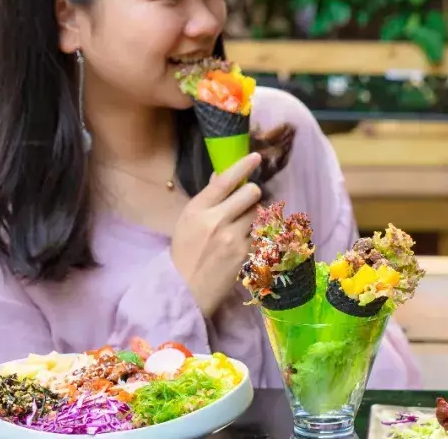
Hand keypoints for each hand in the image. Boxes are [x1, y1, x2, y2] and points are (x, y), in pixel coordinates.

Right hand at [171, 152, 262, 316]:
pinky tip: (248, 240)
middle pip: (251, 192)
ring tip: (245, 225)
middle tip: (246, 203)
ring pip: (260, 212)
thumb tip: (222, 175)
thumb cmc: (185, 253)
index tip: (256, 157)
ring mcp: (233, 238)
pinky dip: (259, 234)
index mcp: (197, 209)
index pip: (225, 180)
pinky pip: (262, 233)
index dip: (243, 166)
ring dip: (256, 215)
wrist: (185, 290)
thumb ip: (207, 198)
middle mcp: (216, 220)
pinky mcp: (246, 254)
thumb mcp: (188, 221)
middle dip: (251, 195)